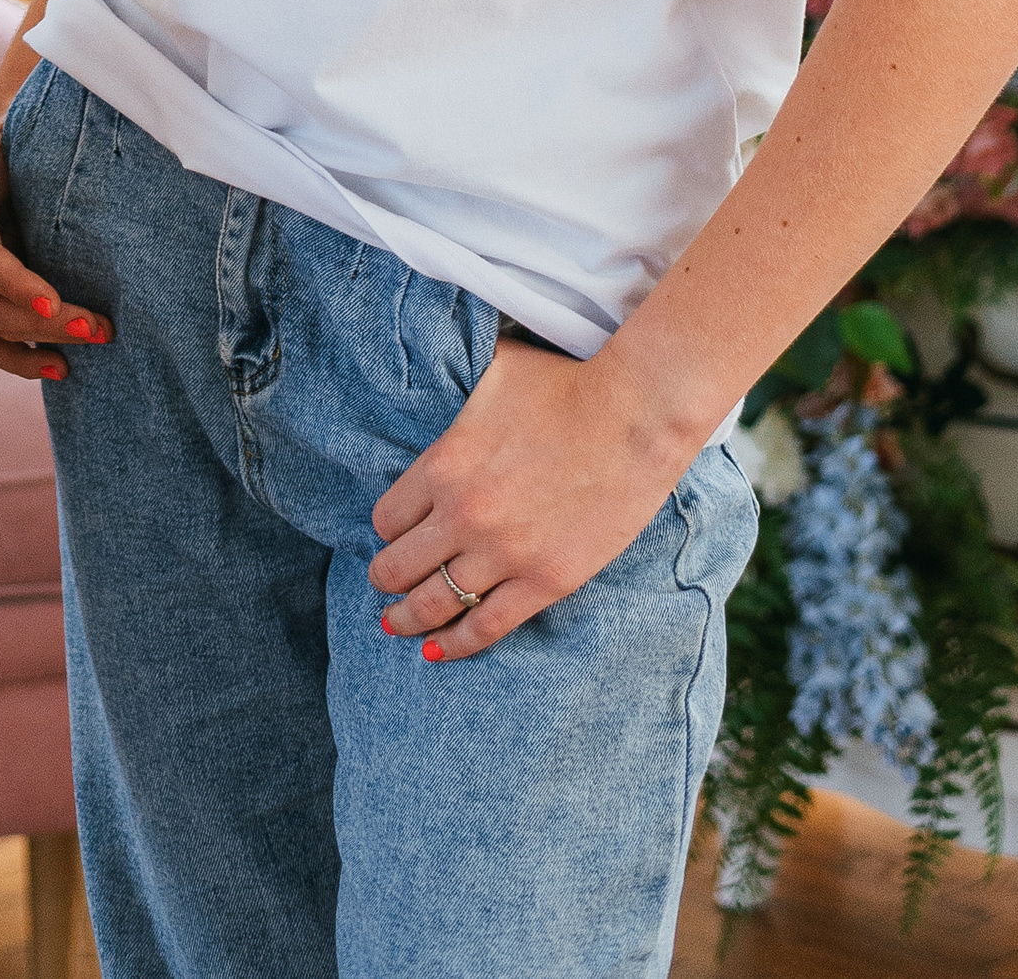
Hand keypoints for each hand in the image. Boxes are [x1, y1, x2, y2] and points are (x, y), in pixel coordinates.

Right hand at [0, 118, 109, 383]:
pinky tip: (63, 367)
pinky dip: (24, 360)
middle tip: (101, 326)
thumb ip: (47, 140)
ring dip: (42, 343)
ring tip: (95, 340)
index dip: (16, 284)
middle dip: (45, 320)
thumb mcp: (30, 126)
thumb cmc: (30, 124)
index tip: (55, 302)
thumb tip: (94, 141)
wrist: (14, 129)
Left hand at [367, 336, 698, 658]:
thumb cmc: (565, 386)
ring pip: (435, 603)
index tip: (392, 534)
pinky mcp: (544, 582)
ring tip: (397, 623)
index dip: (386, 529)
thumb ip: (457, 392)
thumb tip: (437, 367)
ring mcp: (504, 553)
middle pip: (399, 566)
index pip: (386, 518)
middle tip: (384, 583)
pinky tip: (436, 651)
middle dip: (385, 578)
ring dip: (409, 617)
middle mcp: (463, 515)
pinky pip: (485, 626)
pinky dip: (456, 644)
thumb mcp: (491, 373)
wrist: (634, 417)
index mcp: (443, 464)